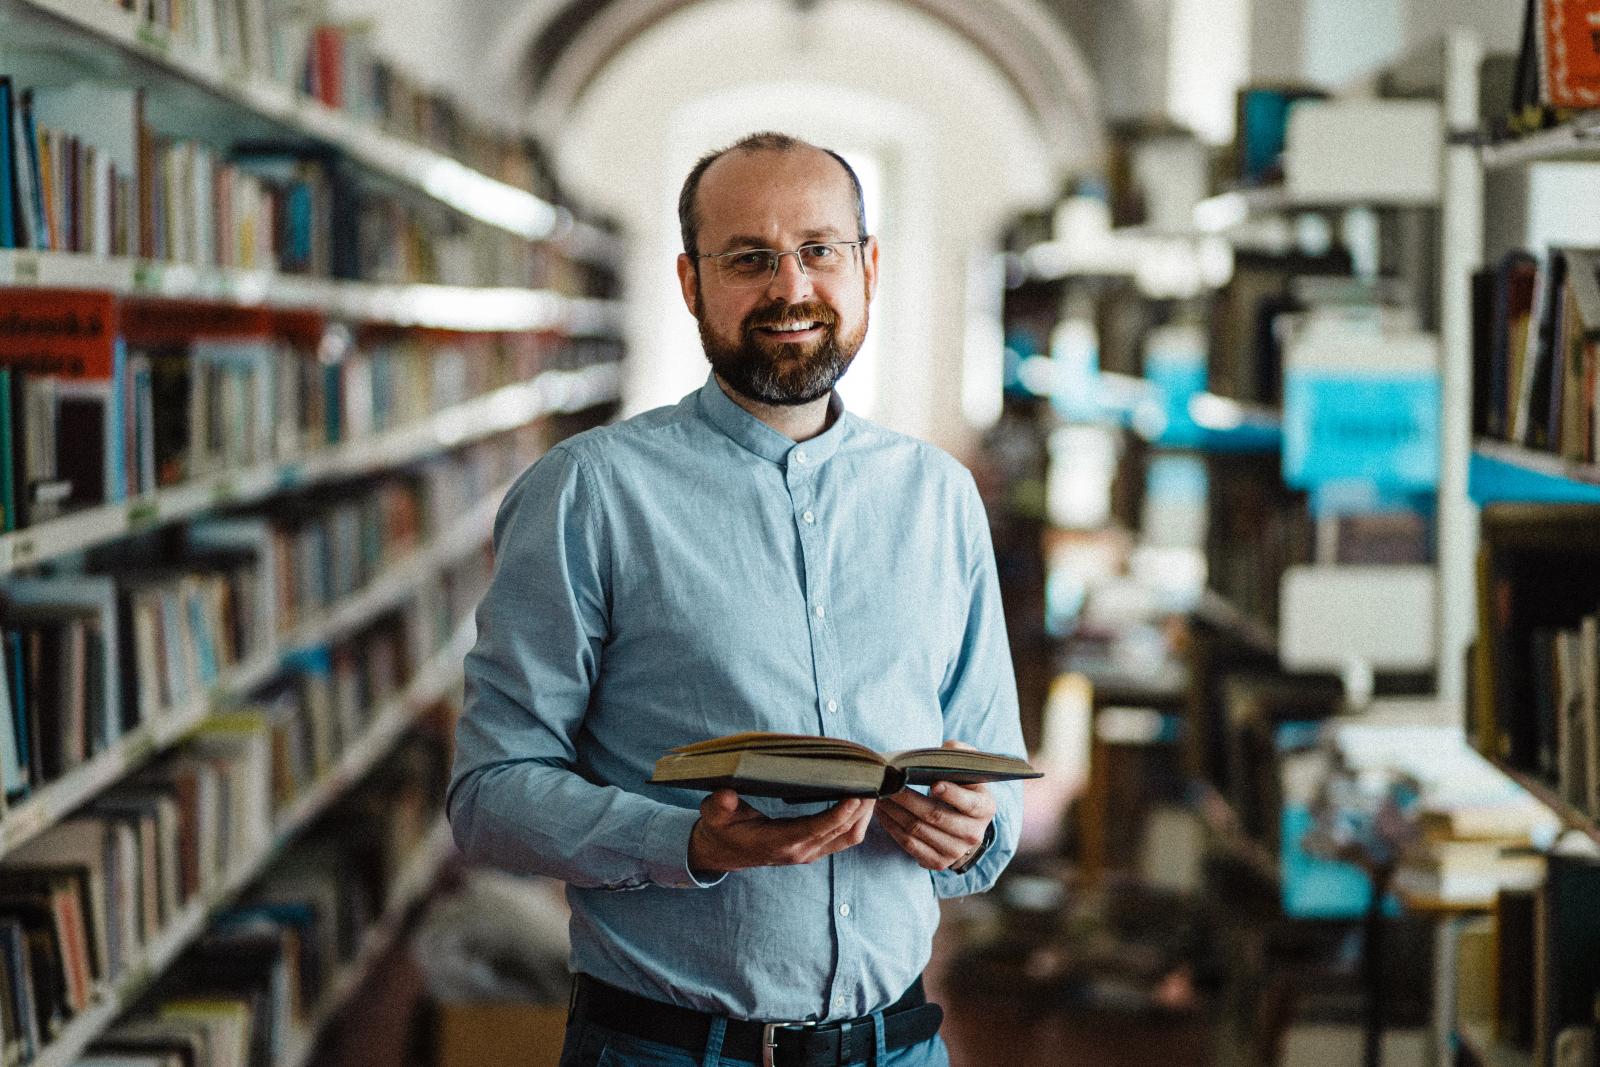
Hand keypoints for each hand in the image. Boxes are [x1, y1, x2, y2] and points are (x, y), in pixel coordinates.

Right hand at [688, 789, 874, 874]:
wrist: (721, 851)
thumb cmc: (721, 828)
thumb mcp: (713, 815)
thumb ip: (719, 806)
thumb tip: (726, 796)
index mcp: (778, 843)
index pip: (816, 830)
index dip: (838, 814)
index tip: (856, 795)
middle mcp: (799, 851)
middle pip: (842, 833)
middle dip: (862, 809)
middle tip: (875, 781)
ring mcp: (809, 852)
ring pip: (849, 837)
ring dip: (865, 815)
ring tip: (874, 787)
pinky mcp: (813, 849)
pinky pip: (845, 837)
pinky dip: (858, 819)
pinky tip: (863, 799)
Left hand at [875, 742, 994, 870]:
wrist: (964, 824)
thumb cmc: (962, 788)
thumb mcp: (968, 770)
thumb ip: (961, 754)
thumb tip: (947, 748)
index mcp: (985, 808)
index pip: (968, 803)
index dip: (951, 794)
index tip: (932, 783)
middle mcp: (973, 833)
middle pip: (935, 815)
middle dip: (907, 798)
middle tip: (888, 783)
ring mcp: (955, 851)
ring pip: (918, 830)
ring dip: (894, 812)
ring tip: (879, 795)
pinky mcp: (937, 862)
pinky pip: (909, 845)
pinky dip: (892, 828)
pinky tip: (882, 813)